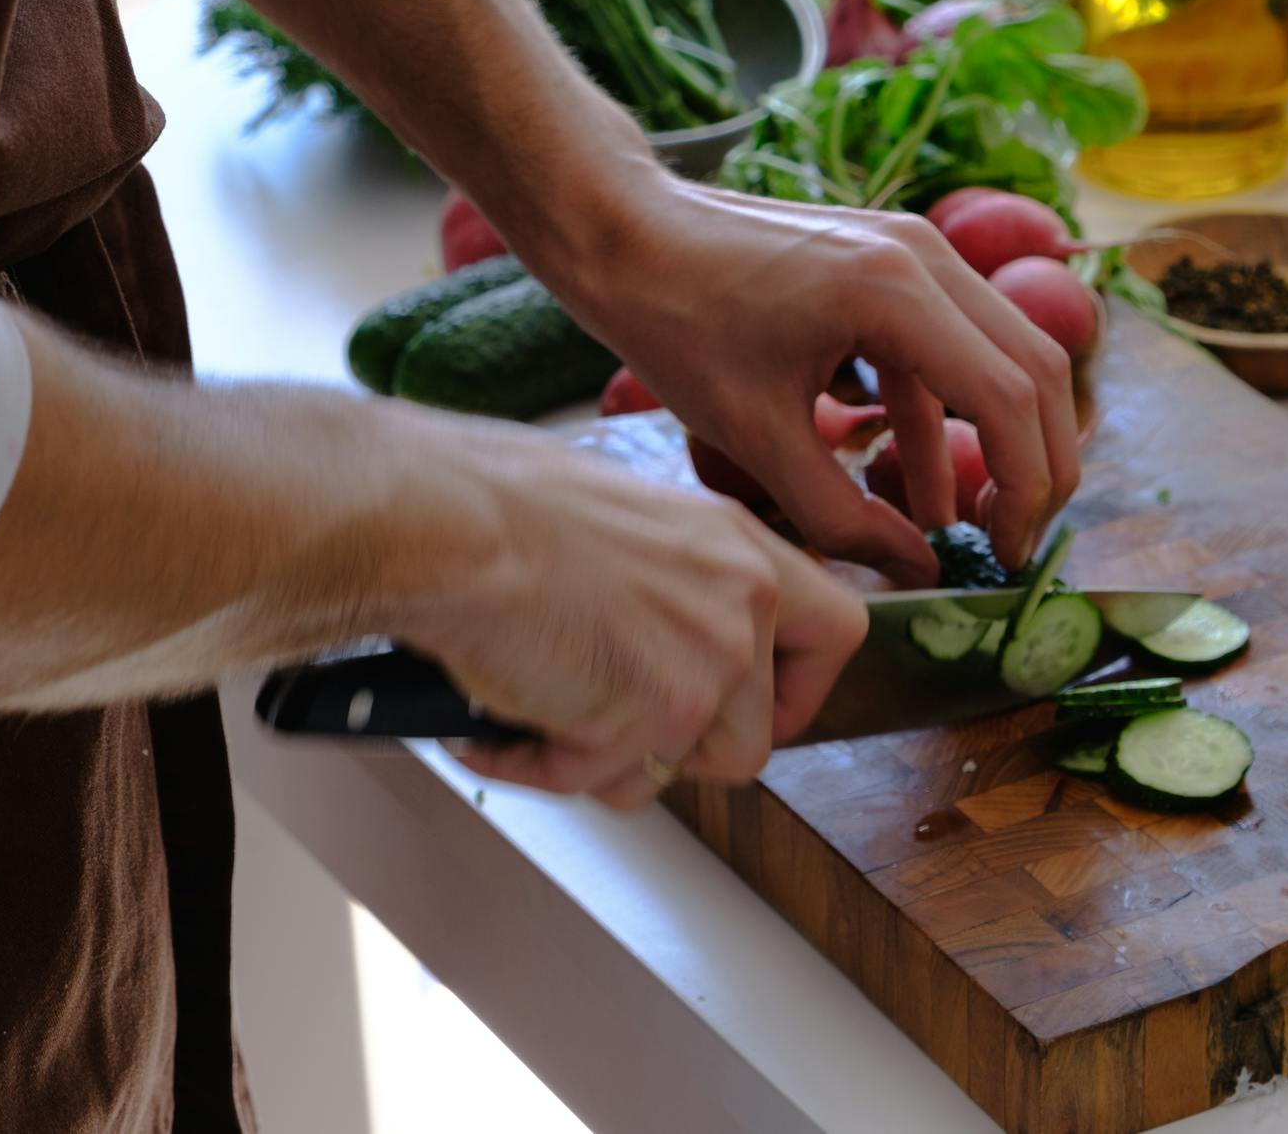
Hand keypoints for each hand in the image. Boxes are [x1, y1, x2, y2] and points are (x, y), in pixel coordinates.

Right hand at [385, 414, 866, 808]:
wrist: (450, 524)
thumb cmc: (503, 505)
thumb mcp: (627, 522)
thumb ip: (673, 586)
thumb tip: (659, 639)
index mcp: (739, 546)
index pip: (837, 633)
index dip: (799, 689)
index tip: (754, 705)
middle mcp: (743, 603)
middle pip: (755, 735)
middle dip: (679, 748)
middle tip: (611, 721)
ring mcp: (707, 664)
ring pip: (684, 771)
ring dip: (611, 762)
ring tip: (541, 715)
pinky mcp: (655, 716)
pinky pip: (606, 783)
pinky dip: (545, 767)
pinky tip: (501, 724)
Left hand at [518, 166, 1081, 583]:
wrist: (623, 236)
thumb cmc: (673, 326)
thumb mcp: (755, 439)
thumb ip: (842, 517)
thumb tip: (921, 570)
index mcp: (895, 292)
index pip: (1011, 399)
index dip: (1026, 488)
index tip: (1006, 556)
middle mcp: (925, 256)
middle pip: (1036, 371)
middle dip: (1037, 466)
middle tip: (1011, 544)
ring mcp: (915, 251)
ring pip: (1004, 356)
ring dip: (999, 443)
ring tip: (970, 529)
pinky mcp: (893, 264)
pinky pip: (950, 348)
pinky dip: (945, 419)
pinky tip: (916, 491)